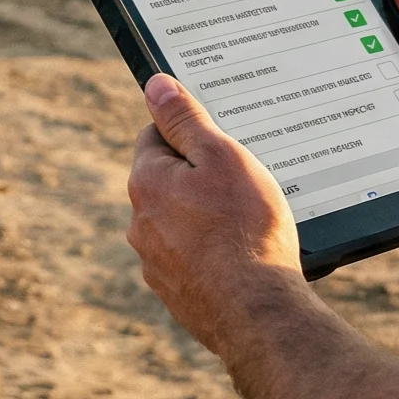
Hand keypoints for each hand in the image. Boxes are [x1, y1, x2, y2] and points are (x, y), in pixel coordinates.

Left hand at [125, 74, 305, 357]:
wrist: (258, 313)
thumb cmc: (245, 229)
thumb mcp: (222, 157)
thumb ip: (186, 119)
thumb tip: (155, 85)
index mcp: (147, 183)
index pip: (155, 136)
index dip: (189, 132)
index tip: (221, 141)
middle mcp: (140, 224)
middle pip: (167, 181)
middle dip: (199, 177)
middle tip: (242, 182)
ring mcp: (156, 263)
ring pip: (180, 223)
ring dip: (205, 217)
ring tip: (247, 223)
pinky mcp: (176, 294)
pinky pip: (192, 260)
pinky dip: (212, 254)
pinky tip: (243, 257)